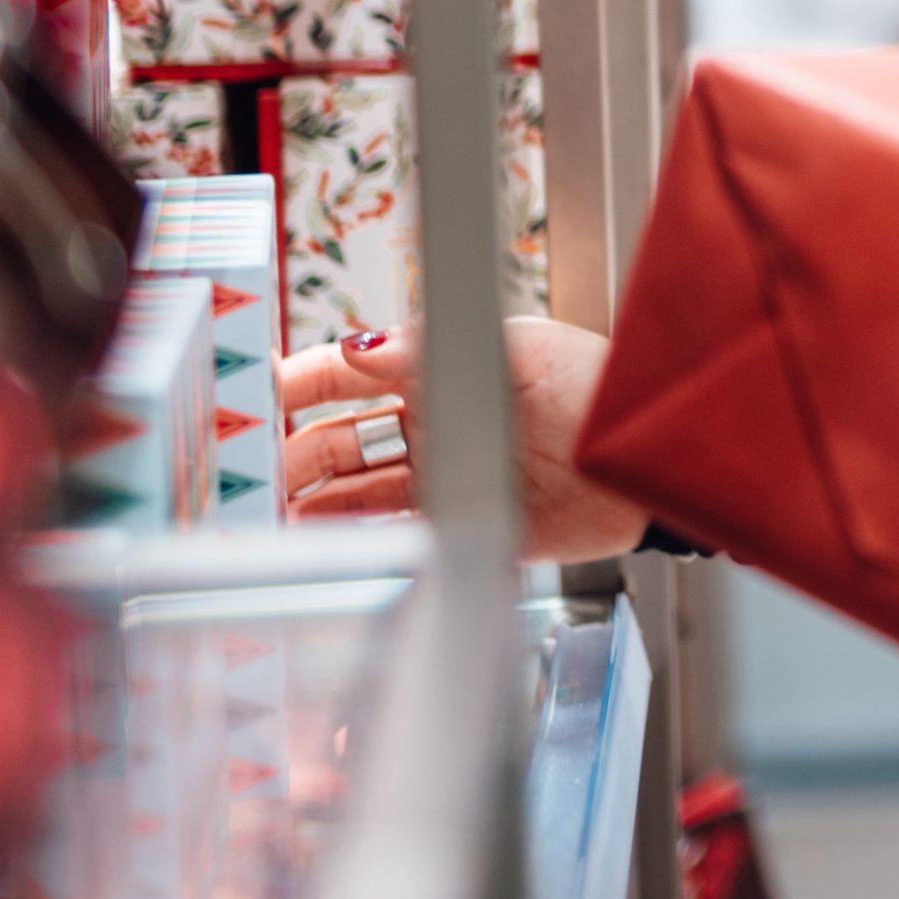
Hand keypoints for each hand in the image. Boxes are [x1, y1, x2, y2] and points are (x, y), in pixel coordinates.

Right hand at [275, 316, 648, 564]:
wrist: (650, 454)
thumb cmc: (595, 385)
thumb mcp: (515, 349)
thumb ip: (431, 349)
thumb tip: (359, 346)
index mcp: (442, 371)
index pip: (351, 374)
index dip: (301, 383)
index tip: (255, 396)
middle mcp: (436, 426)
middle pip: (341, 441)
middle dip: (292, 455)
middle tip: (248, 477)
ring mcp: (448, 479)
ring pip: (357, 496)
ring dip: (312, 507)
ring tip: (266, 522)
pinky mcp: (468, 529)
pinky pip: (398, 540)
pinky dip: (357, 547)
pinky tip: (321, 552)